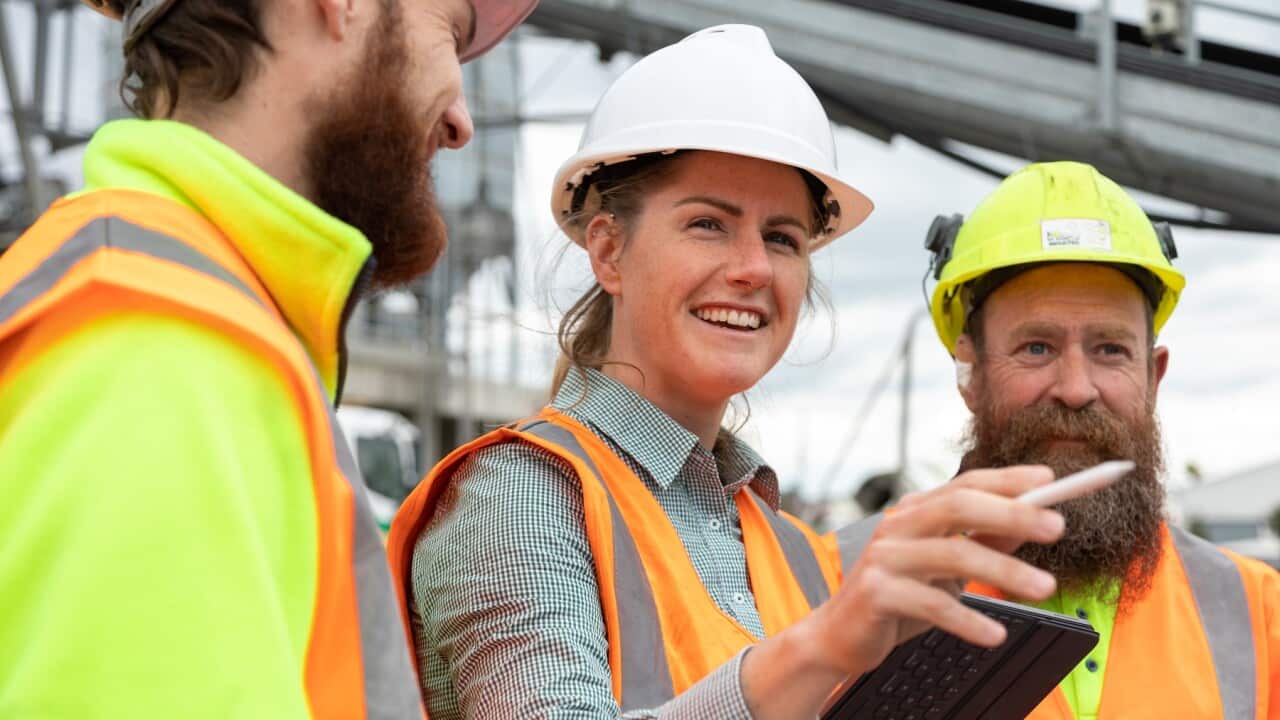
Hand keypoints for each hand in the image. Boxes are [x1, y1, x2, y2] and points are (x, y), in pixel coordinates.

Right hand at [802, 465, 1063, 677]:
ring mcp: (885, 557)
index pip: (965, 485)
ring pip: (951, 554)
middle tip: (1057, 526)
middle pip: (958, 507)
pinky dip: (968, 620)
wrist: (840, 635)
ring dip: (1004, 570)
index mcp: (915, 512)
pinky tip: (994, 635)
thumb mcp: (945, 568)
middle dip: (1012, 514)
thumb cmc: (898, 598)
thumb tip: (1034, 520)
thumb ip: (984, 543)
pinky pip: (932, 603)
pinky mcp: (877, 593)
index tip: (1050, 479)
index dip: (1007, 480)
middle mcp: (898, 525)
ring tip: (1045, 587)